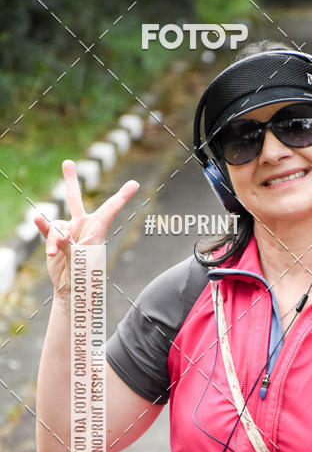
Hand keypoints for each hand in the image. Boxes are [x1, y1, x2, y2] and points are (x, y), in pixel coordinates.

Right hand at [33, 160, 138, 296]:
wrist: (73, 289)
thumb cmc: (85, 277)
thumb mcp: (81, 263)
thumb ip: (69, 247)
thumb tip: (58, 235)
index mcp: (97, 230)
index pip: (110, 209)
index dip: (122, 197)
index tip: (134, 184)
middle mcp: (82, 226)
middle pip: (73, 199)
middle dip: (70, 180)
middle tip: (67, 162)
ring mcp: (67, 232)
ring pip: (56, 225)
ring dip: (54, 239)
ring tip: (54, 254)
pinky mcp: (55, 239)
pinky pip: (47, 229)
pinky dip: (43, 229)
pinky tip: (38, 220)